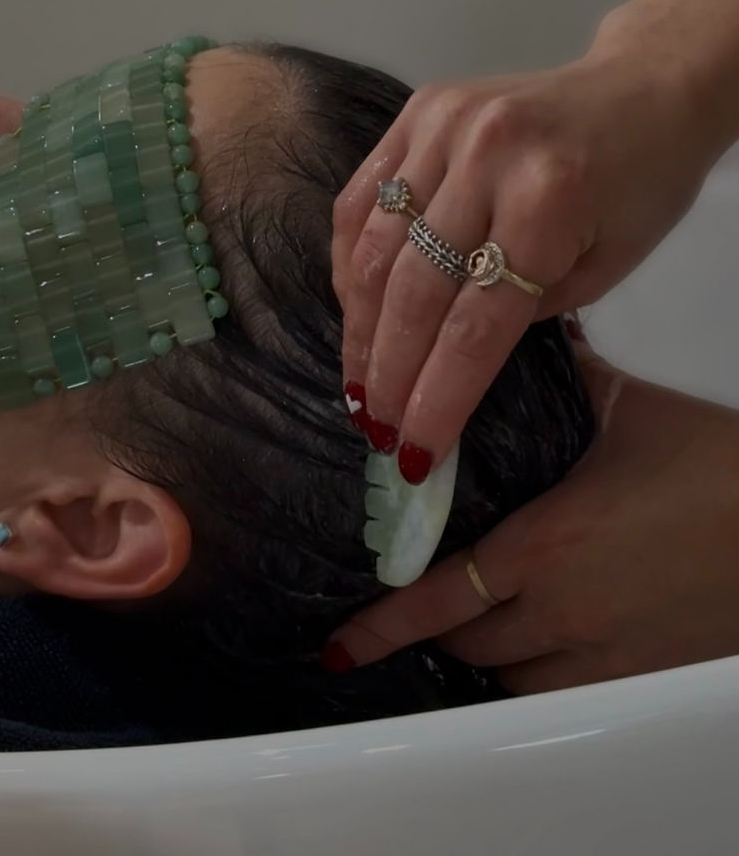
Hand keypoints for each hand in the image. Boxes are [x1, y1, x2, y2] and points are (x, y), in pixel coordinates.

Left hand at [324, 341, 738, 692]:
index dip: (384, 627)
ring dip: (487, 659)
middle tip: (423, 607)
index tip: (342, 645)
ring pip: (513, 682)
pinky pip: (565, 699)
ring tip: (477, 631)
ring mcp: (604, 656)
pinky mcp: (642, 676)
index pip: (438, 599)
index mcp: (542, 546)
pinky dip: (536, 681)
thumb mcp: (628, 411)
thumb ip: (561, 380)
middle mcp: (561, 612)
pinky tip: (538, 654)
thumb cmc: (715, 468)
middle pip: (468, 647)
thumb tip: (521, 344)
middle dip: (437, 631)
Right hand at [332, 36, 723, 479]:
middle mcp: (487, 158)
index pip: (476, 325)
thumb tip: (444, 364)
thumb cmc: (638, 188)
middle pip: (415, 291)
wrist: (641, 88)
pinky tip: (353, 307)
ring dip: (359, 326)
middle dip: (388, 371)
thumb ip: (525, 314)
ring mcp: (443, 127)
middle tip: (373, 424)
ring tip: (357, 380)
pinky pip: (360, 199)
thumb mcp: (606, 269)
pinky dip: (348, 261)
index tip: (413, 451)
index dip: (438, 396)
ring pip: (375, 249)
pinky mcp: (417, 112)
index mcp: (550, 201)